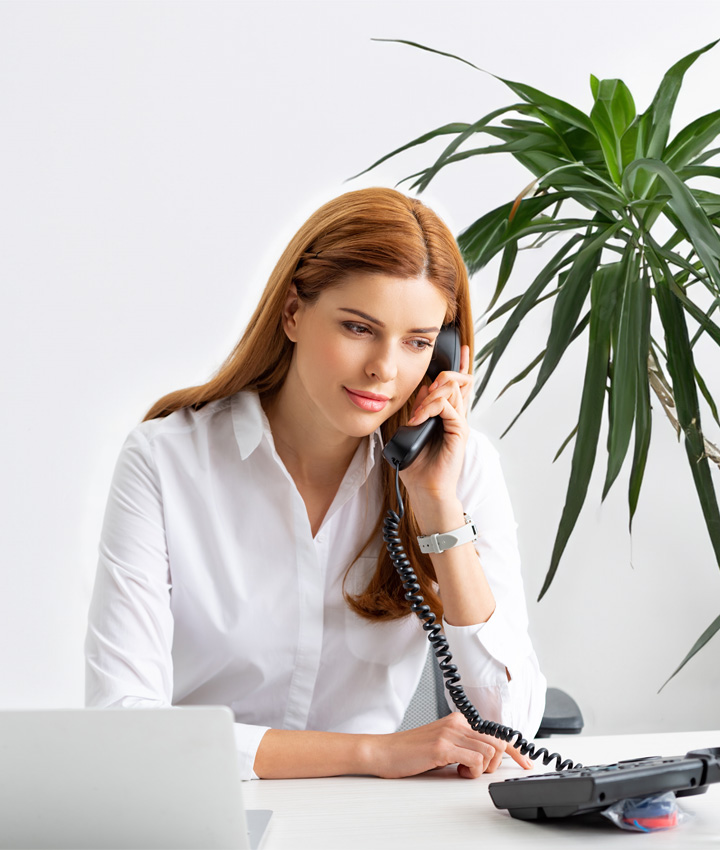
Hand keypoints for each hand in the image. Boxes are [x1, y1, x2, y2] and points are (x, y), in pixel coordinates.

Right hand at [367, 712, 532, 778]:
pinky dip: (472, 771)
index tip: (526, 763)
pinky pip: (476, 760)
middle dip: (495, 764)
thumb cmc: (411, 752)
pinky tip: (456, 770)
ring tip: (460, 769)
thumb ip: (465, 746)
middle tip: (475, 770)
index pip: (496, 732)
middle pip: (498, 742)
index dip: (516, 749)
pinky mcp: (442, 746)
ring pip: (490, 752)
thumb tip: (490, 759)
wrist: (384, 752)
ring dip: (480, 769)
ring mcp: (450, 733)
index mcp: (458, 720)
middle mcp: (457, 722)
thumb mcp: (444, 745)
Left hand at [399, 345, 472, 504]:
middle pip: (458, 380)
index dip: (461, 365)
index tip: (462, 348)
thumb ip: (419, 410)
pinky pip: (447, 407)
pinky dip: (431, 407)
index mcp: (448, 414)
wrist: (426, 489)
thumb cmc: (418, 464)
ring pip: (451, 390)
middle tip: (427, 386)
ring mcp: (459, 422)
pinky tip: (419, 418)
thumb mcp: (412, 430)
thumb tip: (421, 391)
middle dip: (444, 374)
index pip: (459, 384)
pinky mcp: (459, 431)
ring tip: (417, 411)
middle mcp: (457, 415)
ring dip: (431, 394)